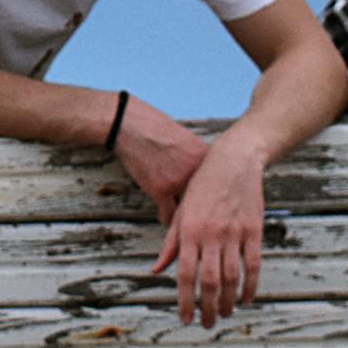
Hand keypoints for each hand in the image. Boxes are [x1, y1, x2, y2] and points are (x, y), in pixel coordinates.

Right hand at [110, 94, 207, 226]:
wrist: (130, 124)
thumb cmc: (154, 127)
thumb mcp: (185, 139)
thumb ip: (196, 159)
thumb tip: (203, 178)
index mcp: (205, 156)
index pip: (217, 185)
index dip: (212, 197)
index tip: (211, 206)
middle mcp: (196, 170)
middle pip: (205, 201)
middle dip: (202, 212)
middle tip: (200, 221)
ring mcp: (179, 181)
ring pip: (188, 211)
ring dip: (184, 219)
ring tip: (183, 224)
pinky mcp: (161, 190)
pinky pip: (169, 215)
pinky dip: (166, 219)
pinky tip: (164, 217)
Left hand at [148, 137, 267, 328]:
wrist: (234, 160)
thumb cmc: (203, 185)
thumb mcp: (181, 211)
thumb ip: (170, 243)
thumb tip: (156, 270)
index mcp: (189, 231)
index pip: (185, 274)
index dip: (185, 300)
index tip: (185, 318)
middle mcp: (211, 234)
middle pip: (210, 281)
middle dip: (208, 308)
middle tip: (207, 324)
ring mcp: (234, 233)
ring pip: (232, 277)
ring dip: (229, 301)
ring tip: (224, 314)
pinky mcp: (253, 231)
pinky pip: (253, 265)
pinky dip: (250, 286)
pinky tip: (245, 299)